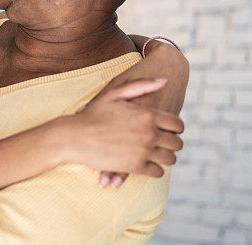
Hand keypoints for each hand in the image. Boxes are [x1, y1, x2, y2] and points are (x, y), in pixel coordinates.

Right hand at [58, 78, 183, 185]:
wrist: (74, 137)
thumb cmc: (93, 113)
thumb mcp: (114, 92)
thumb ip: (142, 85)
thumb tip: (165, 80)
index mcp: (147, 114)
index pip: (177, 125)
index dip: (176, 128)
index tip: (169, 130)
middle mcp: (149, 133)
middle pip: (177, 143)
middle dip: (172, 143)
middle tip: (164, 143)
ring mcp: (144, 151)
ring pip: (170, 159)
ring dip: (166, 157)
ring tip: (157, 154)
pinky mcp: (136, 167)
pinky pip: (158, 172)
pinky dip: (155, 169)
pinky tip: (146, 163)